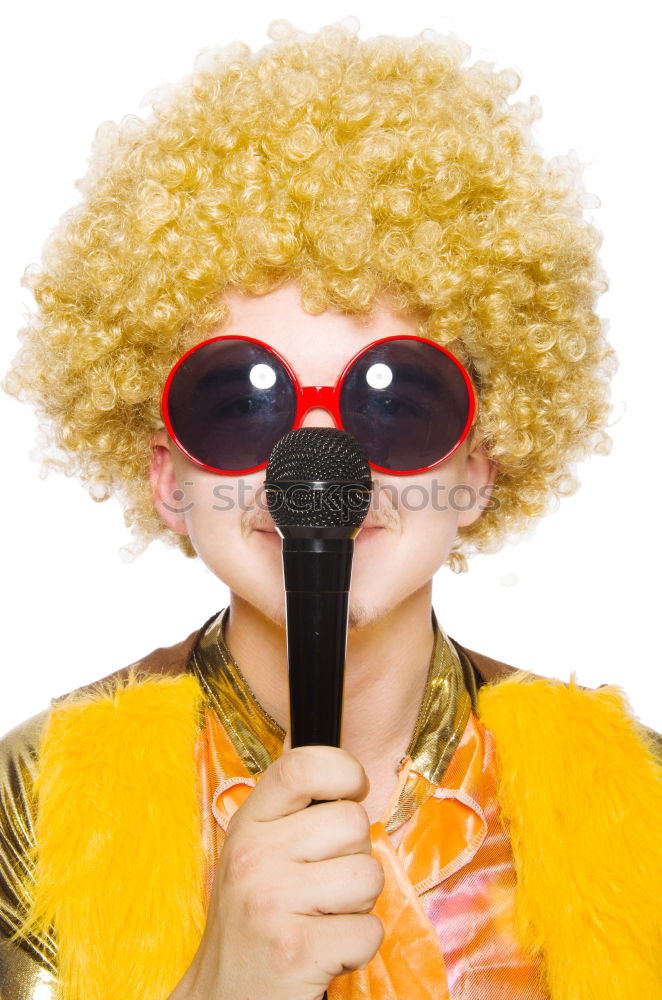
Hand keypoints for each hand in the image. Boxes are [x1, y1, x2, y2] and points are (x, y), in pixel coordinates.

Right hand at [168, 743, 384, 999]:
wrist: (222, 999)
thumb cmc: (254, 922)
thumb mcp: (257, 854)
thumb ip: (294, 815)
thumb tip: (353, 781)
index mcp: (247, 825)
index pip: (303, 766)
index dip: (343, 771)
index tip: (352, 792)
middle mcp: (253, 856)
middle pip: (353, 822)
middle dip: (356, 856)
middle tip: (326, 885)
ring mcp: (272, 901)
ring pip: (370, 875)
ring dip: (360, 904)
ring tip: (324, 917)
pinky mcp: (297, 949)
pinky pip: (370, 930)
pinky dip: (359, 947)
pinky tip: (326, 950)